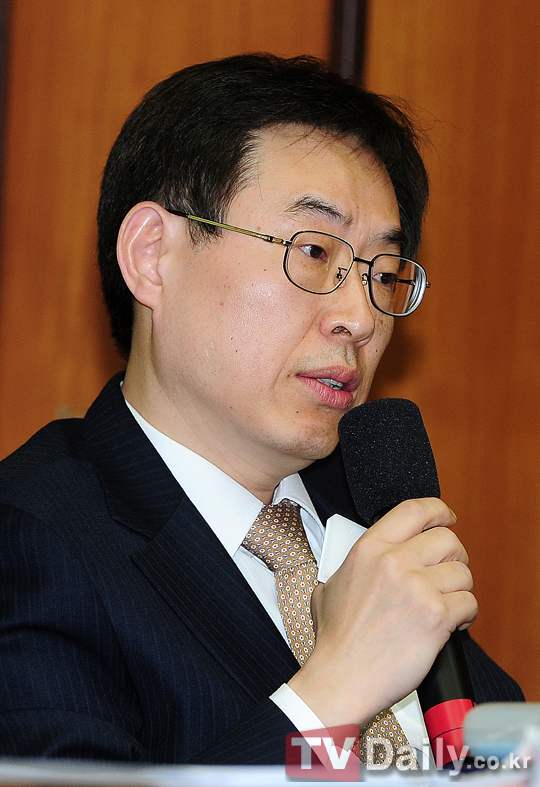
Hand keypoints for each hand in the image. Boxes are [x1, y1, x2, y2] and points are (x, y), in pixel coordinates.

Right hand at [287, 498, 476, 727]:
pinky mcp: (436, 616)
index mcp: (369, 549)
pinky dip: (466, 614)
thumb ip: (353, 566)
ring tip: (447, 603)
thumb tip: (366, 563)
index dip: (438, 511)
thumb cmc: (336, 640)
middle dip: (454, 556)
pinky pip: (468, 602)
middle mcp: (394, 562)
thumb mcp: (330, 586)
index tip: (447, 517)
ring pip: (462, 572)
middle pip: (447, 540)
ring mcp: (417, 588)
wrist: (341, 678)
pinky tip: (452, 623)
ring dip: (459, 588)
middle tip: (448, 572)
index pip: (414, 510)